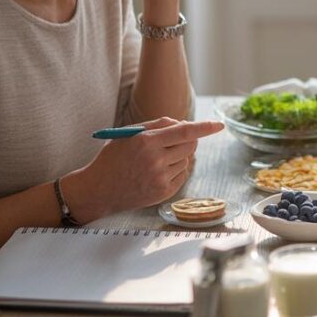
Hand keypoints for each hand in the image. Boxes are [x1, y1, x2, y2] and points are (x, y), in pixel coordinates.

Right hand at [73, 117, 222, 217]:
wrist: (98, 190)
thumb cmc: (114, 158)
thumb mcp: (129, 134)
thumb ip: (157, 125)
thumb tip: (184, 123)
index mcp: (146, 141)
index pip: (184, 131)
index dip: (204, 127)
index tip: (219, 125)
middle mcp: (155, 160)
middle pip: (190, 146)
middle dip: (188, 141)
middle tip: (174, 141)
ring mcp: (160, 178)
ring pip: (186, 160)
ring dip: (179, 156)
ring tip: (157, 159)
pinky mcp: (163, 192)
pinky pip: (182, 175)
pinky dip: (176, 170)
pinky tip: (157, 171)